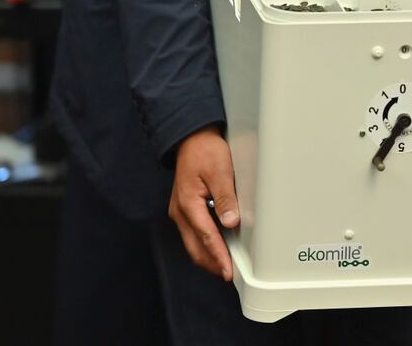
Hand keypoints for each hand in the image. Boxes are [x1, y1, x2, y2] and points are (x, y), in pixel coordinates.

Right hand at [168, 125, 239, 279]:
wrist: (192, 139)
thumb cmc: (205, 151)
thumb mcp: (220, 171)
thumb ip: (225, 197)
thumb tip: (231, 221)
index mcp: (188, 203)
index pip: (206, 237)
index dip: (218, 256)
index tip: (228, 270)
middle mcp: (180, 211)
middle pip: (195, 247)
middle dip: (212, 263)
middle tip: (229, 274)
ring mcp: (180, 211)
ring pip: (192, 243)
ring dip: (208, 255)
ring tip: (224, 265)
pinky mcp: (185, 209)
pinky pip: (193, 233)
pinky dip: (204, 244)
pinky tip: (217, 247)